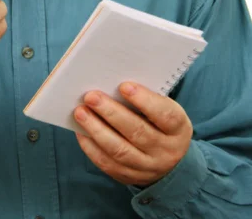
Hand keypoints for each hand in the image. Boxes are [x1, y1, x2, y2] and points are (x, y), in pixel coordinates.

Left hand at [74, 83, 192, 186]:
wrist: (170, 161)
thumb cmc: (161, 123)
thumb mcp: (165, 109)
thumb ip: (147, 98)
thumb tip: (113, 82)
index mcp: (178, 129)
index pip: (164, 115)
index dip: (144, 100)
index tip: (124, 86)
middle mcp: (165, 151)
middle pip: (137, 132)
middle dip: (111, 112)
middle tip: (91, 96)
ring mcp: (147, 168)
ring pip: (120, 150)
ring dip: (96, 129)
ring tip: (80, 112)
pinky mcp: (129, 176)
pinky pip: (107, 164)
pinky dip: (91, 147)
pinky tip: (81, 131)